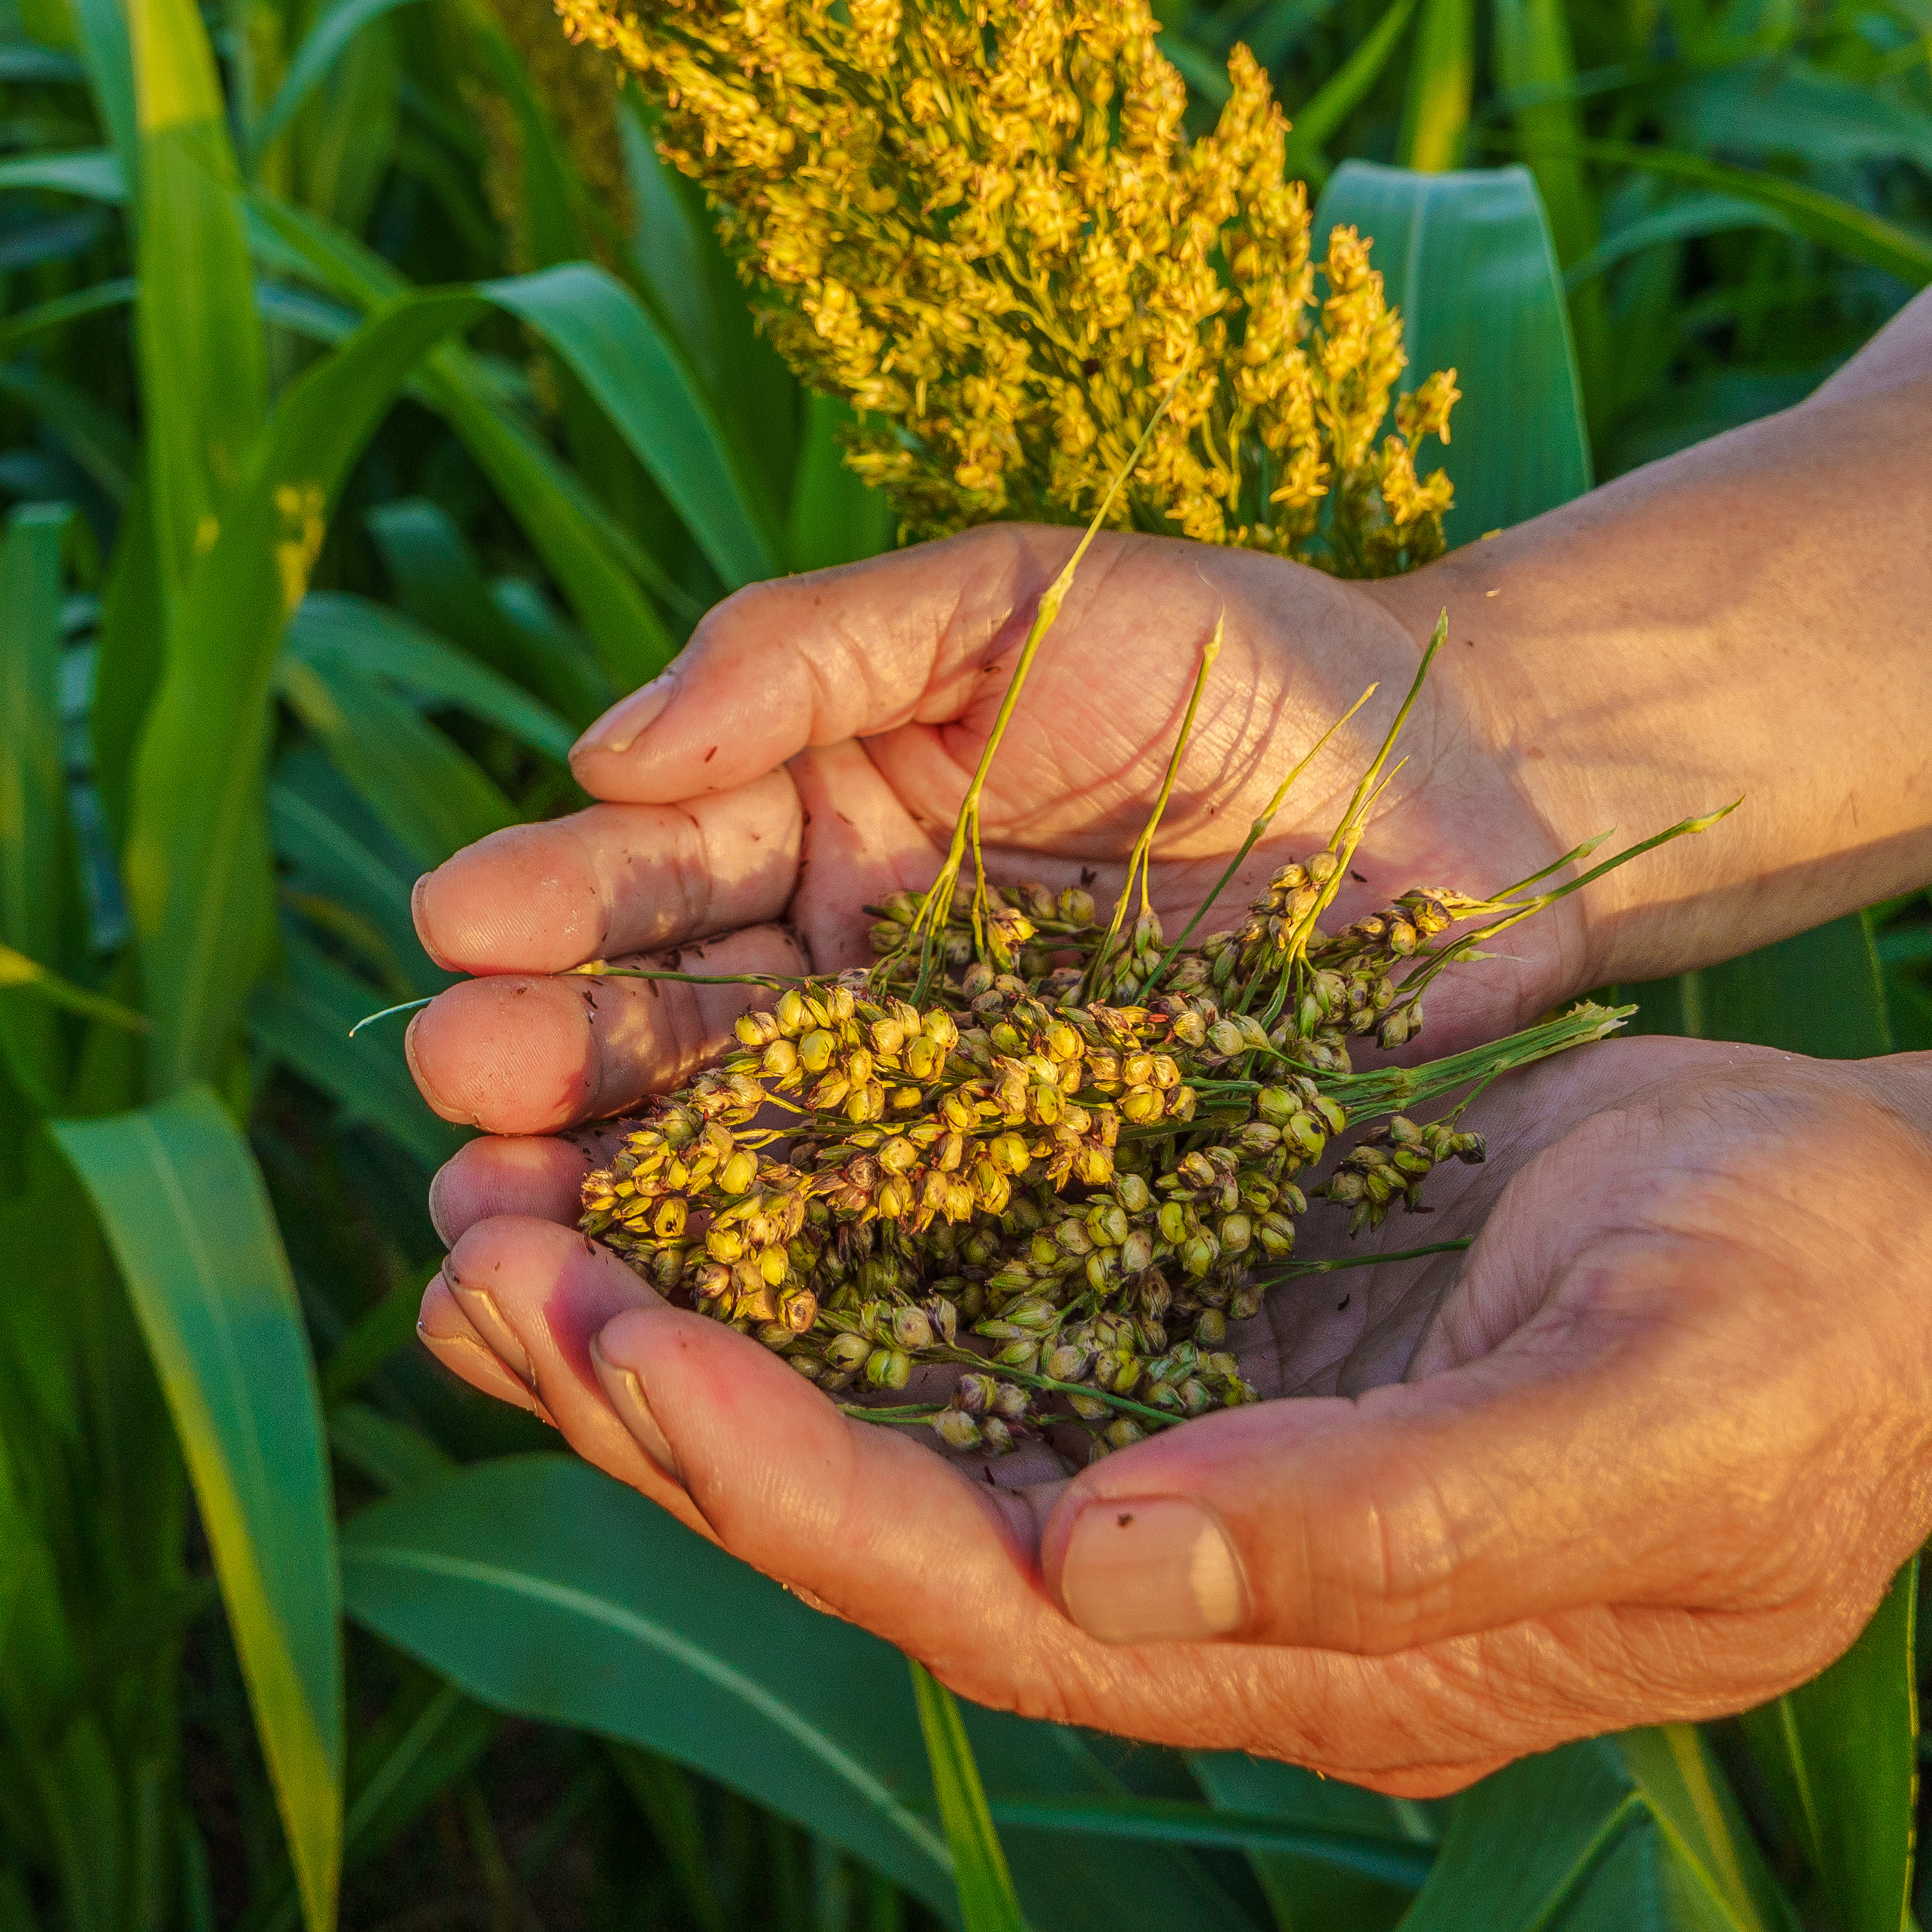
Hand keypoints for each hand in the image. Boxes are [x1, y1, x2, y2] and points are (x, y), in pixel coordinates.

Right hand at [401, 526, 1588, 1238]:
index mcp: (823, 827)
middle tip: (450, 1097)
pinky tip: (692, 1333)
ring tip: (501, 1232)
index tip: (458, 925)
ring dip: (617, 1204)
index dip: (556, 900)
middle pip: (670, 1038)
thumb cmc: (1242, 655)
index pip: (658, 870)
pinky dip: (790, 1310)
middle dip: (546, 1068)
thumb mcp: (1015, 598)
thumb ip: (809, 650)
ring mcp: (945, 1120)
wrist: (1481, 786)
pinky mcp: (1053, 1228)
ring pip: (751, 1170)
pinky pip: (906, 1274)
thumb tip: (602, 749)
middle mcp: (854, 986)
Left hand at [417, 1037, 1931, 1791]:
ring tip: (497, 1186)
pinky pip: (956, 1276)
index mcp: (1295, 1646)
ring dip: (690, 1303)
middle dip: (661, 1394)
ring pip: (881, 1388)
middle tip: (470, 1251)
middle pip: (874, 1503)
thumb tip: (1109, 1560)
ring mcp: (1187, 1431)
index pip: (977, 1585)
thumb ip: (1393, 1522)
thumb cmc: (1827, 1342)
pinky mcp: (1194, 1298)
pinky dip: (813, 1210)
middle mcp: (1201, 1564)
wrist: (1921, 1252)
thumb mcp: (1657, 1425)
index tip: (621, 1350)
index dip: (788, 1483)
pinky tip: (688, 1117)